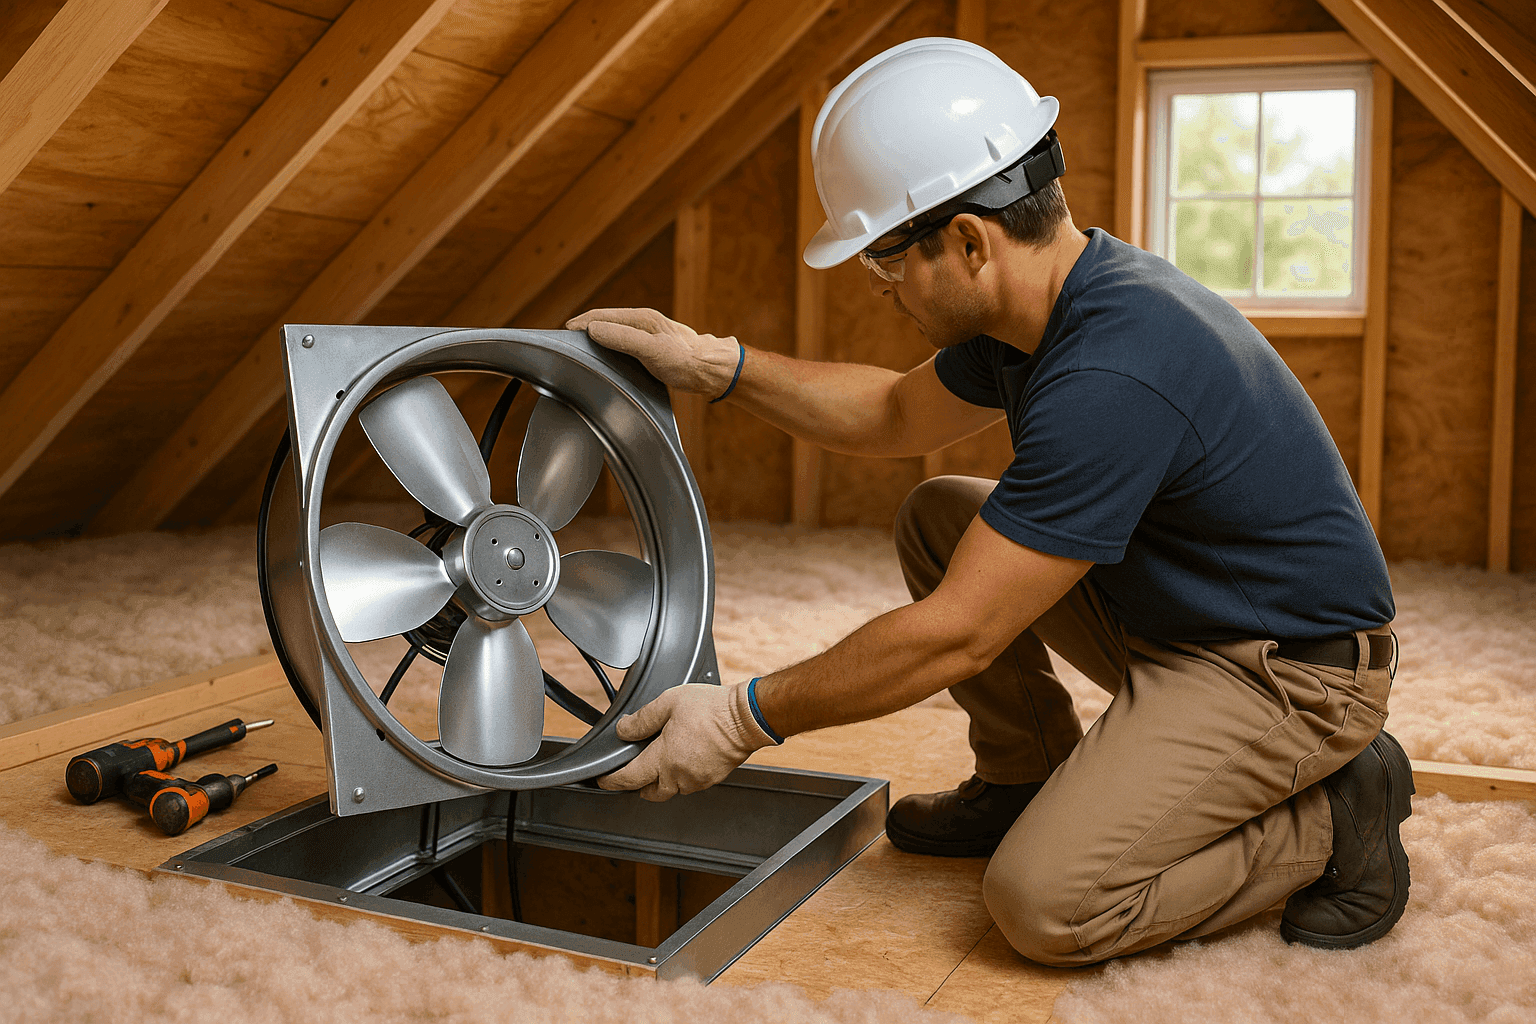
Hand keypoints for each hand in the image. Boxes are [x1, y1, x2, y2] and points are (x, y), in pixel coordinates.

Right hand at [567, 307, 740, 396]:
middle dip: (585, 328)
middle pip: (606, 321)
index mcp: (641, 318)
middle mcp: (643, 322)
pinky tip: (608, 357)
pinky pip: (624, 342)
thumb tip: (593, 330)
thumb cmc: (686, 361)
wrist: (713, 370)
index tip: (564, 332)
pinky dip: (611, 346)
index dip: (581, 323)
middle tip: (566, 341)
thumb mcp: (651, 350)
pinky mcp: (653, 346)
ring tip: (582, 348)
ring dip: (597, 337)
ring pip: (615, 332)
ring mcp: (648, 334)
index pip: (601, 316)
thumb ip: (623, 339)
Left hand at [597, 682, 777, 800]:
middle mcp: (679, 776)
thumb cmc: (713, 709)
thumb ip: (642, 719)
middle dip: (637, 785)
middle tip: (632, 770)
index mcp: (664, 759)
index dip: (611, 781)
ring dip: (662, 779)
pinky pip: (690, 783)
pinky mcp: (712, 778)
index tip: (603, 780)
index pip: (628, 779)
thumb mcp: (669, 703)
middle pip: (649, 792)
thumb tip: (624, 730)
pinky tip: (685, 755)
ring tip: (662, 756)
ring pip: (671, 789)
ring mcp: (697, 780)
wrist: (747, 718)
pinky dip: (681, 775)